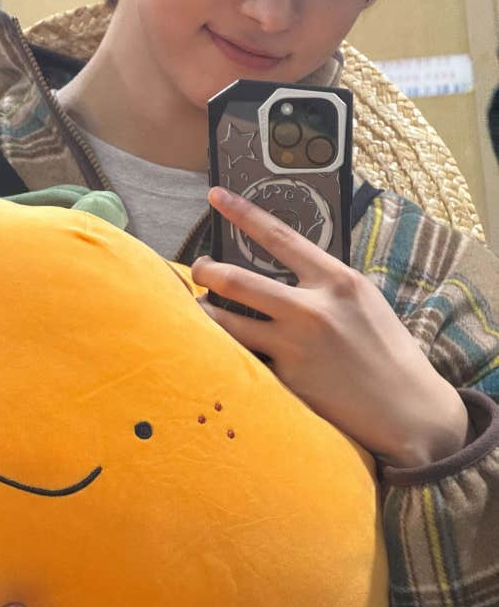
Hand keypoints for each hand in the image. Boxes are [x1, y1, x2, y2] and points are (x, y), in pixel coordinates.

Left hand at [192, 187, 471, 468]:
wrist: (408, 411)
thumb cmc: (385, 349)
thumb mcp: (361, 298)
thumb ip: (322, 280)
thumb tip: (277, 263)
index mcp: (335, 280)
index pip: (278, 236)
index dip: (241, 212)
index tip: (215, 195)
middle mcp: (312, 310)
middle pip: (235, 280)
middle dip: (204, 270)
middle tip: (198, 269)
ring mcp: (296, 348)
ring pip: (225, 322)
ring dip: (204, 312)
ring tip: (200, 308)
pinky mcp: (287, 382)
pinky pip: (242, 358)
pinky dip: (226, 351)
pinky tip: (219, 350)